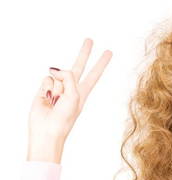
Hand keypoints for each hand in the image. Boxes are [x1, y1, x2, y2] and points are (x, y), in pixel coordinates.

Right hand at [27, 38, 111, 162]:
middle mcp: (72, 88)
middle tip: (90, 40)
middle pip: (79, 66)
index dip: (101, 63)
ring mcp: (58, 87)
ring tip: (56, 101)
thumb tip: (54, 69)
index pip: (94, 74)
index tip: (108, 52)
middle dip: (84, 53)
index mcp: (83, 92)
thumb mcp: (74, 96)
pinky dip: (47, 88)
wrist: (47, 130)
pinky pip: (46, 79)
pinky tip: (47, 98)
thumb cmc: (64, 118)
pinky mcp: (45, 88)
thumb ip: (68, 77)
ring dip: (57, 88)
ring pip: (58, 75)